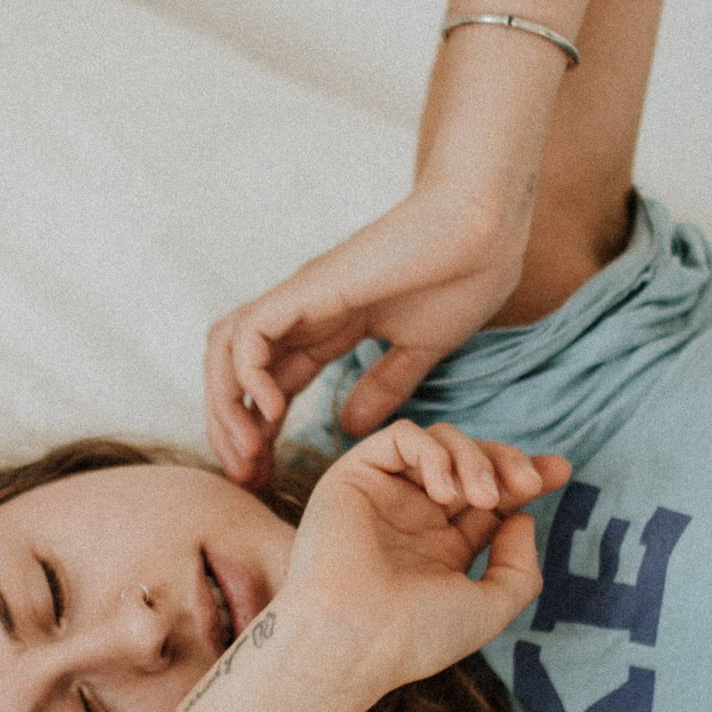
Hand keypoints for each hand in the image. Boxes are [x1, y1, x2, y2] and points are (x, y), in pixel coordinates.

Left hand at [204, 184, 527, 485]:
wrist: (485, 232)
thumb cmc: (463, 278)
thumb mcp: (418, 350)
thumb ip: (384, 385)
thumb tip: (348, 424)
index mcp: (328, 326)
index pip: (271, 384)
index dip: (259, 433)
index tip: (265, 478)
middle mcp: (303, 312)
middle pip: (235, 371)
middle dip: (231, 428)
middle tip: (246, 479)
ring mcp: (301, 299)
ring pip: (227, 350)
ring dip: (226, 406)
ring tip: (248, 453)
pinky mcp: (307, 289)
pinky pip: (248, 333)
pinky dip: (247, 373)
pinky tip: (270, 410)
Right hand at [276, 423, 569, 696]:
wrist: (353, 640)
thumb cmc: (415, 636)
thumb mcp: (489, 608)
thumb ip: (518, 567)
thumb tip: (522, 517)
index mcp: (443, 548)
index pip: (491, 497)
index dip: (525, 476)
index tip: (560, 472)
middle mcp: (414, 516)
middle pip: (471, 460)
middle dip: (507, 461)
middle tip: (529, 483)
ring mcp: (385, 494)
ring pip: (440, 441)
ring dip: (474, 459)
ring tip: (483, 498)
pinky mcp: (355, 476)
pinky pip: (401, 436)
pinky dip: (433, 453)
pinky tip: (444, 493)